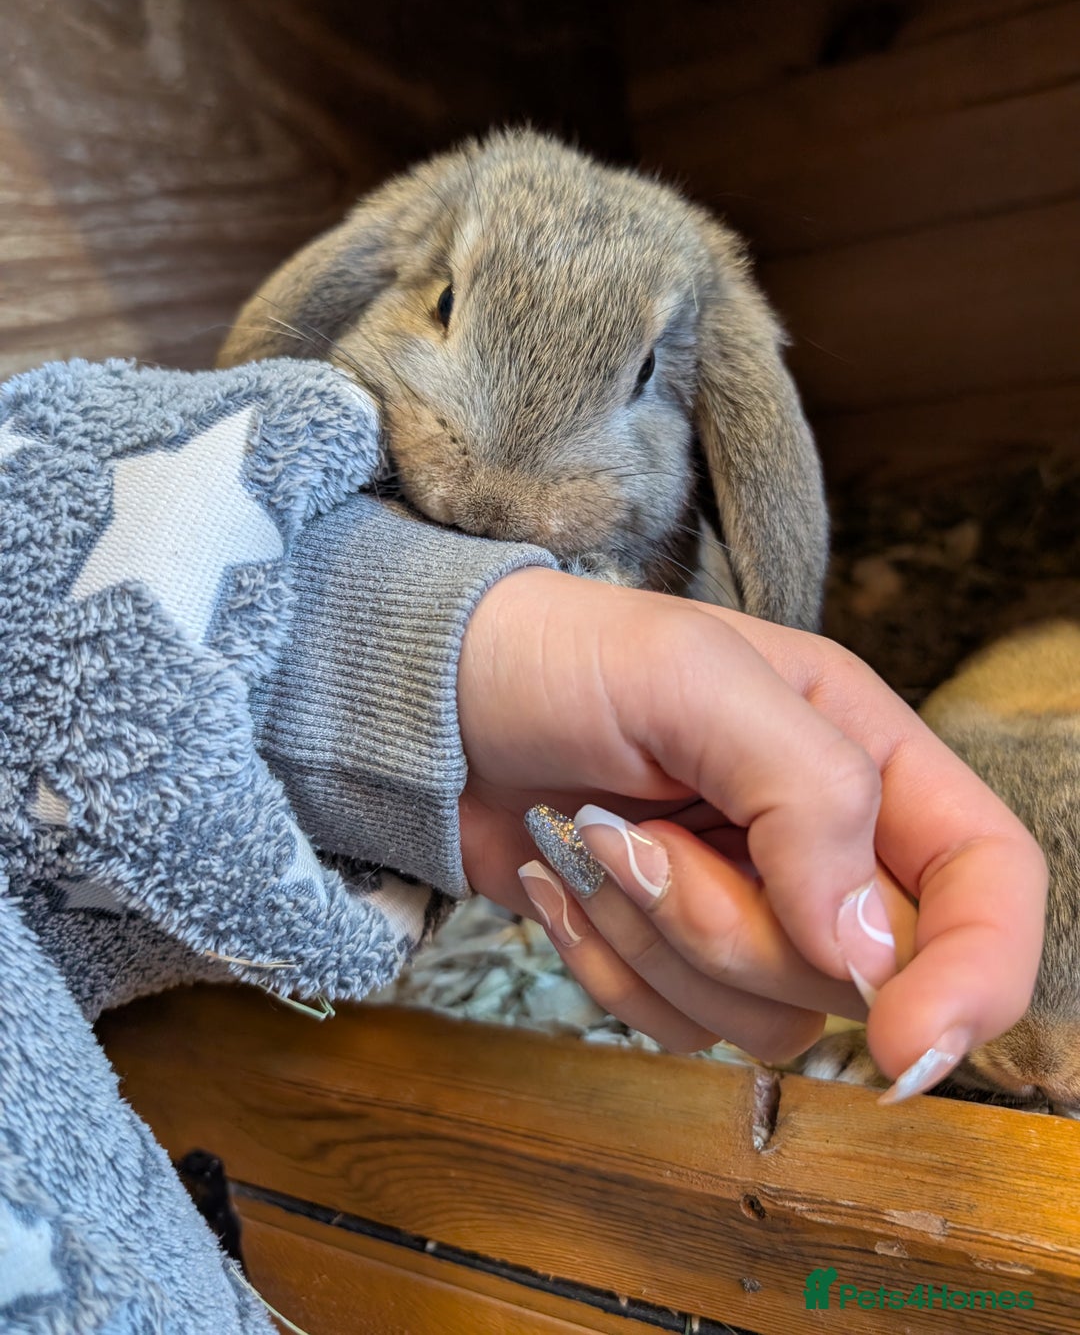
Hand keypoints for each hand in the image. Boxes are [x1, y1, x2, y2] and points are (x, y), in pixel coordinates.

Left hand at [456, 567, 1046, 1100]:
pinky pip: (677, 1030)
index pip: (989, 879)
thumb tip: (866, 950)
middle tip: (641, 836)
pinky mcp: (672, 957)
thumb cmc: (561, 658)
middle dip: (734, 926)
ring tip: (594, 842)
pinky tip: (563, 880)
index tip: (905, 1037)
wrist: (435, 702)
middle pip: (865, 973)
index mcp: (863, 751)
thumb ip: (807, 793)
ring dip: (657, 943)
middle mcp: (824, 840)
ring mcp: (749, 906)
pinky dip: (607, 967)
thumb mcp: (691, 678)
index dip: (977, 972)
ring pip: (769, 1020)